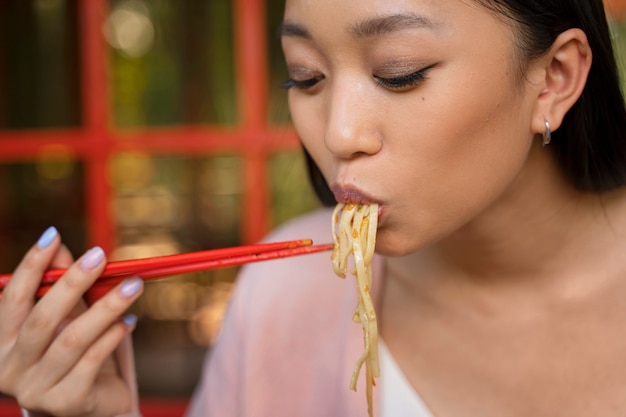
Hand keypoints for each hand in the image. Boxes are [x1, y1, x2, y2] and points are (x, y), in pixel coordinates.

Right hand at [0, 227, 143, 416]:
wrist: (96, 407)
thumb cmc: (78, 355)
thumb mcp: (68, 318)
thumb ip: (61, 285)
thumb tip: (61, 245)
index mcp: (2, 343)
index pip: (13, 298)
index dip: (32, 266)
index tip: (54, 235)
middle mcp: (10, 369)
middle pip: (42, 318)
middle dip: (72, 282)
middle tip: (100, 255)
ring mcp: (34, 391)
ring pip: (72, 339)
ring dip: (106, 307)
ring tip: (133, 285)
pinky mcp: (65, 404)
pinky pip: (92, 362)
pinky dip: (113, 337)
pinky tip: (130, 321)